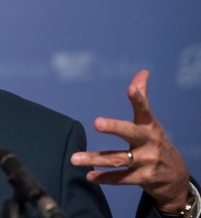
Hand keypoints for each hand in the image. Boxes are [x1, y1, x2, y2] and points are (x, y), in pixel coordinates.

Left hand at [71, 70, 189, 212]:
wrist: (176, 177)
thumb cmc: (156, 143)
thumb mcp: (151, 122)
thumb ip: (143, 97)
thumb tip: (143, 72)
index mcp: (150, 126)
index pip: (145, 110)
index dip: (139, 99)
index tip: (131, 88)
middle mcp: (149, 143)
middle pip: (130, 133)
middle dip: (114, 127)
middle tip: (96, 122)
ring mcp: (147, 162)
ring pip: (118, 159)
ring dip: (95, 159)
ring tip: (74, 158)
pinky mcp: (143, 178)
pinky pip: (121, 178)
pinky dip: (104, 178)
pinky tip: (89, 177)